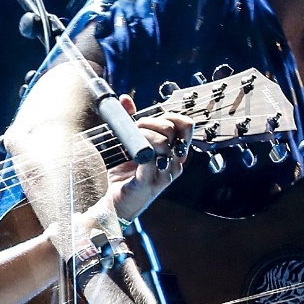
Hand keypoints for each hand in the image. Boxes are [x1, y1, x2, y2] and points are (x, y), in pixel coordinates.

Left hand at [104, 108, 193, 222]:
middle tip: (135, 130)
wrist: (117, 203)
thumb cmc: (127, 174)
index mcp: (176, 152)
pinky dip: (139, 151)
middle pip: (171, 130)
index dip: (169, 116)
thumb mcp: (131, 143)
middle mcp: (175, 163)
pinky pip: (149, 159)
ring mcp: (165, 174)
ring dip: (142, 135)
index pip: (186, 125)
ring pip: (161, 143)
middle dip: (150, 124)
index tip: (149, 120)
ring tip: (131, 142)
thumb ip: (130, 121)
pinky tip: (133, 153)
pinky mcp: (149, 183)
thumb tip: (125, 100)